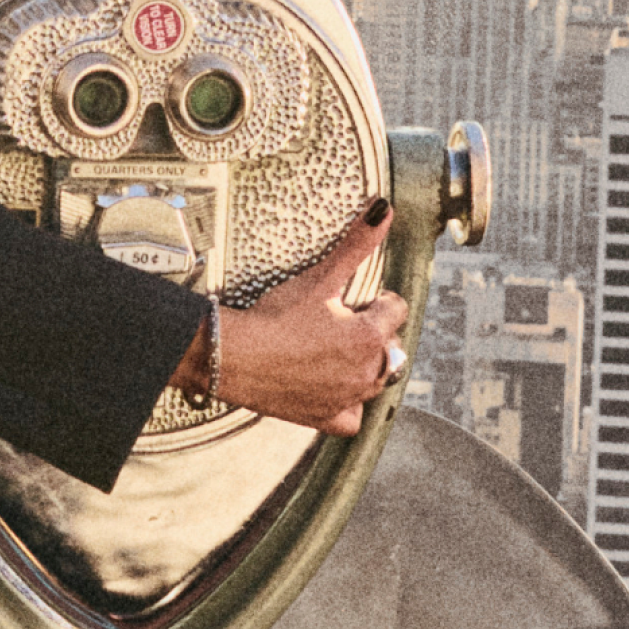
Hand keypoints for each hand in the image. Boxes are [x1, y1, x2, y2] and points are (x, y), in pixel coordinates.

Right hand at [178, 209, 408, 434]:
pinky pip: (353, 417)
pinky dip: (348, 405)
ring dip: (365, 365)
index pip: (396, 309)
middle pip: (391, 346)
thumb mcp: (319, 278)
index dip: (375, 300)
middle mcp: (368, 372)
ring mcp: (349, 398)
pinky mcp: (328, 418)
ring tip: (334, 350)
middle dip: (373, 333)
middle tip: (338, 323)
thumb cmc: (274, 318)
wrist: (233, 356)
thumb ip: (356, 245)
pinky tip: (332, 388)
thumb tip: (383, 210)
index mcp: (370, 336)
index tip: (352, 300)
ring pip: (377, 380)